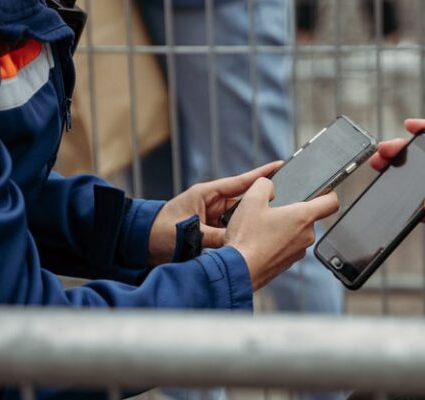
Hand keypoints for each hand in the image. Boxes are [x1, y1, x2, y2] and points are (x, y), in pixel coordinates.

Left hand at [147, 161, 281, 265]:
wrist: (141, 244)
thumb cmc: (159, 232)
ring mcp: (211, 216)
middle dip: (261, 203)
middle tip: (283, 204)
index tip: (279, 165)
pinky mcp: (210, 230)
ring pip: (239, 217)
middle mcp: (212, 203)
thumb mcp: (189, 233)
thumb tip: (238, 241)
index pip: (239, 181)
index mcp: (206, 194)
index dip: (261, 175)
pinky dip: (239, 234)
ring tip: (268, 225)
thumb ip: (215, 237)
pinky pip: (230, 230)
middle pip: (244, 200)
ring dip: (249, 223)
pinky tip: (250, 240)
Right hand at [224, 178, 338, 290]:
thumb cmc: (247, 238)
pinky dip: (277, 241)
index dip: (329, 192)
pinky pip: (287, 246)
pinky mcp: (288, 263)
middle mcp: (306, 236)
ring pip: (296, 232)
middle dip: (292, 211)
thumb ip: (264, 184)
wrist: (238, 270)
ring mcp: (298, 252)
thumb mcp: (251, 200)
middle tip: (272, 209)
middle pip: (308, 217)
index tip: (322, 190)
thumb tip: (268, 185)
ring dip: (284, 227)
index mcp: (303, 217)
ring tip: (262, 227)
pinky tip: (260, 241)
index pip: (331, 202)